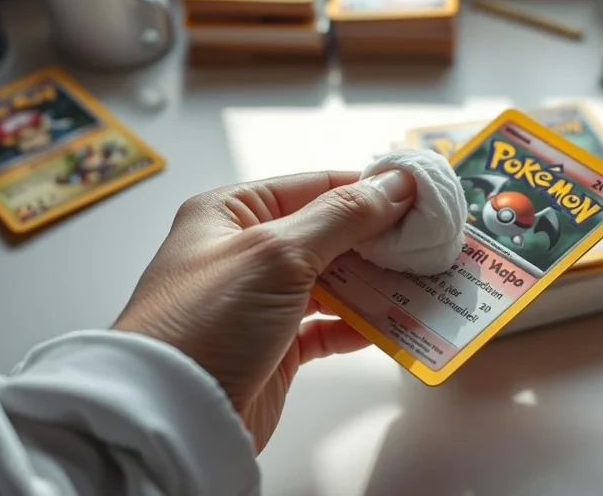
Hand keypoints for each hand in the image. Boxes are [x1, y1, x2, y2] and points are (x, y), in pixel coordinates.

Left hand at [113, 170, 416, 450]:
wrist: (172, 417)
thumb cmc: (204, 322)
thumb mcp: (276, 252)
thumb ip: (342, 216)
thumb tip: (395, 184)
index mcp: (231, 213)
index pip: (314, 186)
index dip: (368, 189)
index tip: (420, 196)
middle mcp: (245, 252)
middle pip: (329, 234)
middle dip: (379, 240)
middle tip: (430, 240)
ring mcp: (261, 301)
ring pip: (334, 282)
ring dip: (377, 283)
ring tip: (423, 279)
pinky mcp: (275, 347)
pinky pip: (329, 326)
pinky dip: (362, 324)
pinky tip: (394, 321)